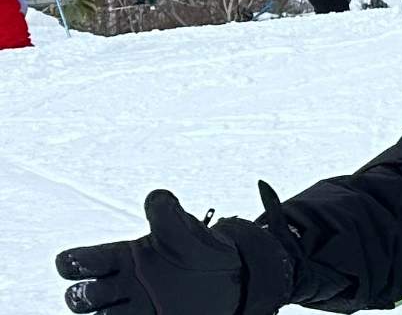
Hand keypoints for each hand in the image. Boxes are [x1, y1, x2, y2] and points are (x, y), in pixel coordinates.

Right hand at [57, 189, 300, 314]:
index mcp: (119, 258)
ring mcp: (132, 309)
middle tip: (111, 291)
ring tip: (131, 309)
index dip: (72, 263)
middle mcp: (118, 286)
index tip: (85, 264)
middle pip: (78, 297)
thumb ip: (168, 215)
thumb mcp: (184, 232)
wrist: (230, 279)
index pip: (76, 262)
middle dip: (86, 295)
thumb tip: (158, 197)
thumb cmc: (195, 251)